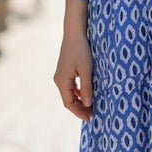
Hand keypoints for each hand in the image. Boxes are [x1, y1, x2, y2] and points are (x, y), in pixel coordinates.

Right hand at [53, 0, 93, 121]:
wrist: (74, 33)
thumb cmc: (81, 50)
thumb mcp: (87, 70)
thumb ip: (87, 88)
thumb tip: (88, 104)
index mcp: (62, 81)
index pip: (69, 103)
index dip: (79, 112)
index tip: (90, 118)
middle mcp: (58, 80)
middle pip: (68, 100)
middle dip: (80, 108)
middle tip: (92, 115)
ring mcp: (61, 75)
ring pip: (69, 93)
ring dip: (79, 101)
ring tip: (91, 107)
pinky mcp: (64, 70)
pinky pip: (70, 86)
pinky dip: (78, 92)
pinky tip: (87, 94)